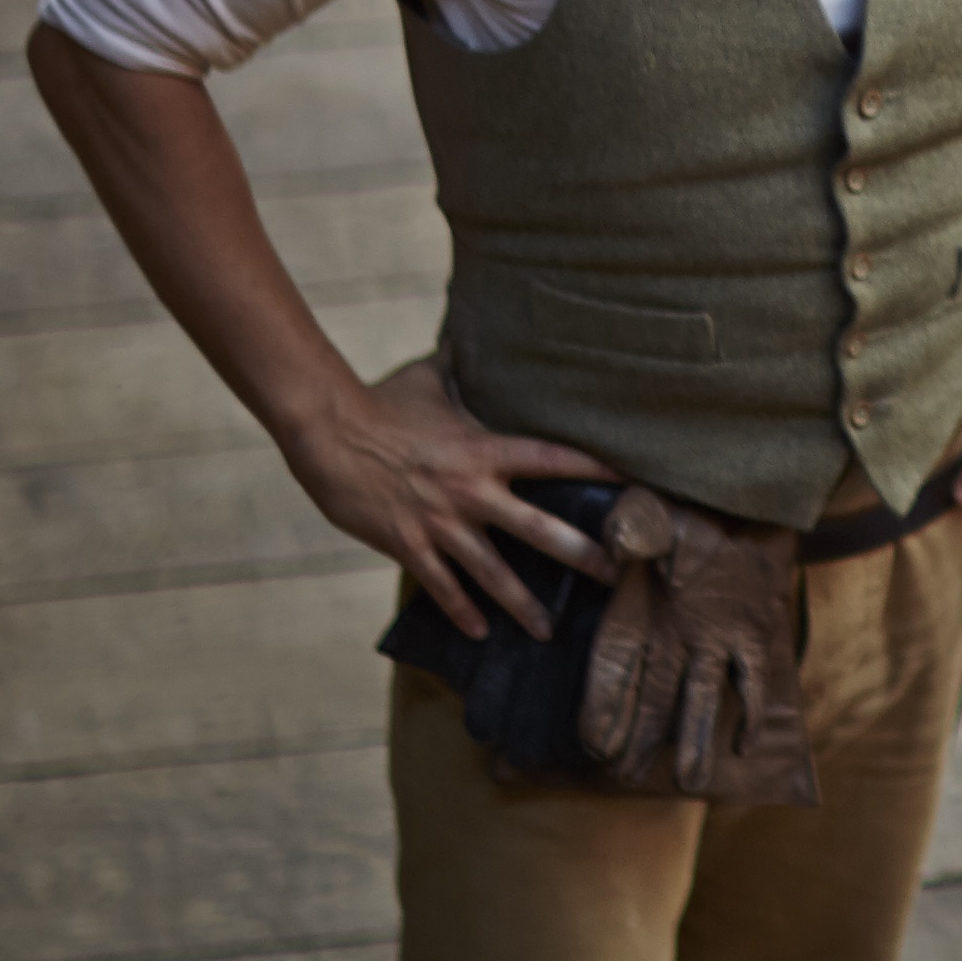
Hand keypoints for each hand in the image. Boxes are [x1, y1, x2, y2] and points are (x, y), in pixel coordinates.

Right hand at [279, 351, 610, 640]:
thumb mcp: (429, 377)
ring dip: (523, 604)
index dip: (596, 470)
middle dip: (580, 554)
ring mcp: (440, 523)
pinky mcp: (407, 545)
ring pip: (493, 572)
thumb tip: (476, 328)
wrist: (327, 432)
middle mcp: (471, 491)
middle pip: (539, 529)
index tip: (634, 484)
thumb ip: (461, 364)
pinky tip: (479, 632)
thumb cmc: (381, 401)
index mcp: (484, 450)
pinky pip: (442, 585)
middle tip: (614, 574)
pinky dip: (461, 610)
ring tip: (549, 630)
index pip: (554, 459)